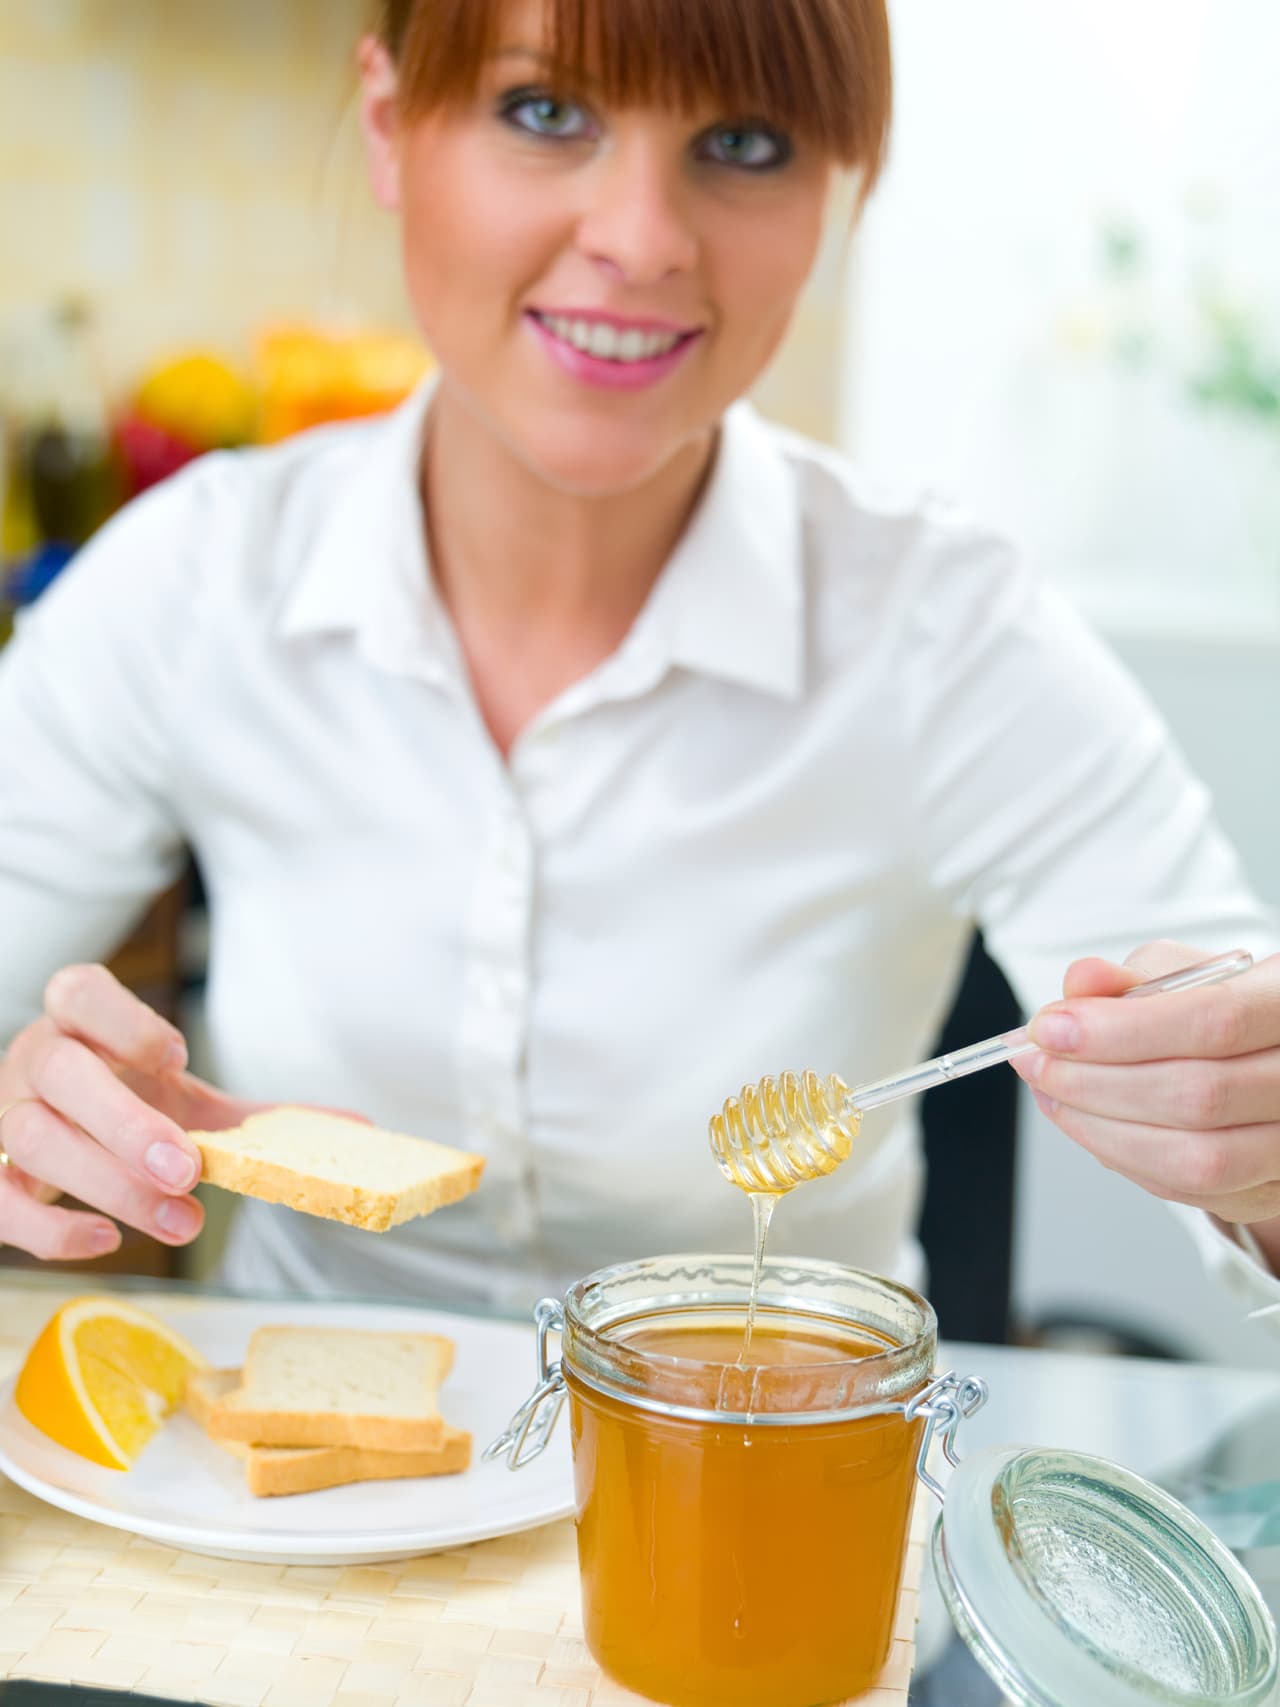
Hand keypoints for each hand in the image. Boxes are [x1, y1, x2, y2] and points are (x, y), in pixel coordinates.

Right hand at [0, 963, 268, 1261]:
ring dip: (107, 1182)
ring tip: (177, 1218)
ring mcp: (4, 1115)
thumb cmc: (130, 1109)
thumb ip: (261, 1116)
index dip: (125, 1018)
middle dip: (125, 1122)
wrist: (69, 1138)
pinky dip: (48, 1228)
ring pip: (30, 1138)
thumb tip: (359, 1129)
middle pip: (60, 1073)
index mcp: (80, 1020)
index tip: (177, 1054)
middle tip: (186, 1169)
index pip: (81, 991)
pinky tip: (105, 1240)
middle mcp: (36, 1059)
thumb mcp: (192, 1102)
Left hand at [1012, 941, 1279, 1268]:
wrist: (1267, 1060)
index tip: (1050, 1027)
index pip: (1214, 1020)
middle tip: (1037, 1061)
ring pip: (1197, 1158)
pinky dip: (1123, 1159)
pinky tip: (1087, 1123)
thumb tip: (1081, 982)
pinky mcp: (1268, 1190)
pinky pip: (1189, 1192)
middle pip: (1200, 1096)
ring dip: (1101, 1129)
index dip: (1122, 1029)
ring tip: (1052, 1094)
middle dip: (1096, 1082)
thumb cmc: (1224, 1008)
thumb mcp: (1183, 974)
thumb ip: (1129, 978)